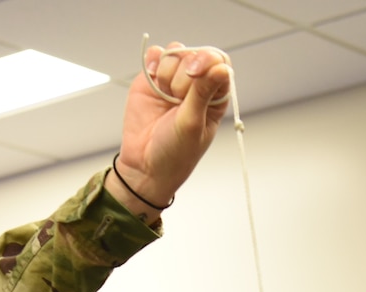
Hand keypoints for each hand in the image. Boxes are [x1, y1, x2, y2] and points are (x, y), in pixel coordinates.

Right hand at [112, 42, 232, 210]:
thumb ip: (203, 93)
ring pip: (175, 52)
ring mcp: (173, 80)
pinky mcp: (152, 78)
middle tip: (177, 99)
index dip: (207, 61)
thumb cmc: (176, 153)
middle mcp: (196, 85)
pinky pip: (156, 54)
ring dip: (168, 72)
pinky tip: (154, 84)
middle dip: (184, 74)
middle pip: (195, 55)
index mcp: (214, 97)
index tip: (195, 73)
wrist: (143, 166)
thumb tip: (222, 68)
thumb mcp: (193, 124)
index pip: (218, 62)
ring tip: (165, 98)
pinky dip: (153, 63)